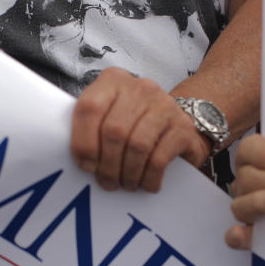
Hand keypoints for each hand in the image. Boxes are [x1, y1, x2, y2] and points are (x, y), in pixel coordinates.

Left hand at [71, 68, 209, 192]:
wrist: (177, 125)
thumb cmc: (134, 125)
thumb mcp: (109, 116)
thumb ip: (91, 128)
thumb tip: (81, 161)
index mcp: (113, 81)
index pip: (89, 108)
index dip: (83, 142)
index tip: (86, 166)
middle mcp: (140, 88)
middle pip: (114, 131)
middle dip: (107, 165)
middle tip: (107, 182)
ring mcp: (164, 105)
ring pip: (136, 146)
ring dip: (127, 174)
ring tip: (125, 184)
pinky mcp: (183, 126)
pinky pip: (158, 158)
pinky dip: (148, 178)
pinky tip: (146, 184)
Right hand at [225, 135, 264, 249]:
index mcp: (260, 160)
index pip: (249, 149)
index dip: (264, 153)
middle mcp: (250, 182)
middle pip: (246, 177)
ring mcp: (249, 209)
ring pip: (240, 206)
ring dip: (259, 201)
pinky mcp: (253, 235)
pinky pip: (235, 237)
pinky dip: (237, 236)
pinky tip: (242, 233)